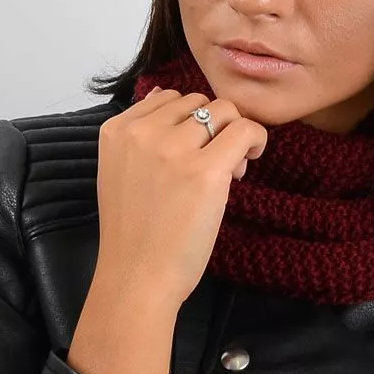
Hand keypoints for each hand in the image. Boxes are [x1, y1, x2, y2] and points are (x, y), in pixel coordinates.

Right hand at [94, 86, 268, 306]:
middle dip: (212, 127)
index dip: (189, 122)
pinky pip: (245, 129)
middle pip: (199, 101)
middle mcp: (142, 132)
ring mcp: (173, 149)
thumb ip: (141, 134)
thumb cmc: (134, 234)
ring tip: (230, 168)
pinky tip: (249, 163)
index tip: (192, 152)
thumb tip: (168, 96)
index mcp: (117, 130)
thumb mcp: (121, 171)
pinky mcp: (205, 170)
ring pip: (224, 110)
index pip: (167, 97)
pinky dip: (256, 140)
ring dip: (233, 133)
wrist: (136, 276)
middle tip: (216, 163)